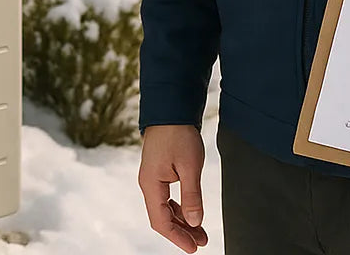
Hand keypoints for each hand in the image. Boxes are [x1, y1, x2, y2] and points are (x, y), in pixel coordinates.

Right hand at [137, 125, 208, 251]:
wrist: (170, 109)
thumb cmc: (178, 134)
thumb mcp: (190, 167)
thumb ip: (192, 196)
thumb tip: (195, 222)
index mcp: (151, 184)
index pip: (161, 221)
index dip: (177, 237)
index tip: (194, 248)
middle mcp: (148, 184)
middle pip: (162, 218)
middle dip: (181, 232)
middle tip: (201, 242)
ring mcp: (152, 178)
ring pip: (165, 209)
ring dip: (182, 221)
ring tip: (200, 232)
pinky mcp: (159, 172)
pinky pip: (166, 198)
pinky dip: (180, 208)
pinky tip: (192, 213)